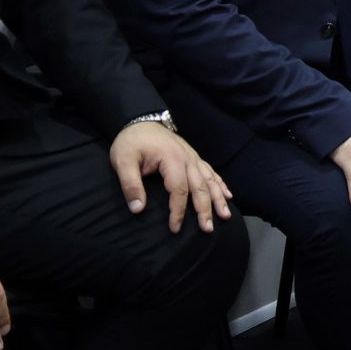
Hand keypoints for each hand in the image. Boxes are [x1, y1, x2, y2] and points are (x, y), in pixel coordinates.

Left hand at [111, 120, 233, 233]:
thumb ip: (130, 184)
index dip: (178, 210)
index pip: (179, 189)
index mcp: (171, 159)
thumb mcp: (123, 161)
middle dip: (205, 209)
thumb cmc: (131, 142)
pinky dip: (220, 184)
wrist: (140, 120)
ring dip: (217, 199)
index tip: (175, 228)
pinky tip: (227, 196)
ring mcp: (193, 157)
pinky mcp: (194, 157)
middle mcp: (188, 159)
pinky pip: (211, 172)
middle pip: (200, 187)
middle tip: (207, 229)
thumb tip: (137, 209)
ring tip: (225, 216)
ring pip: (210, 180)